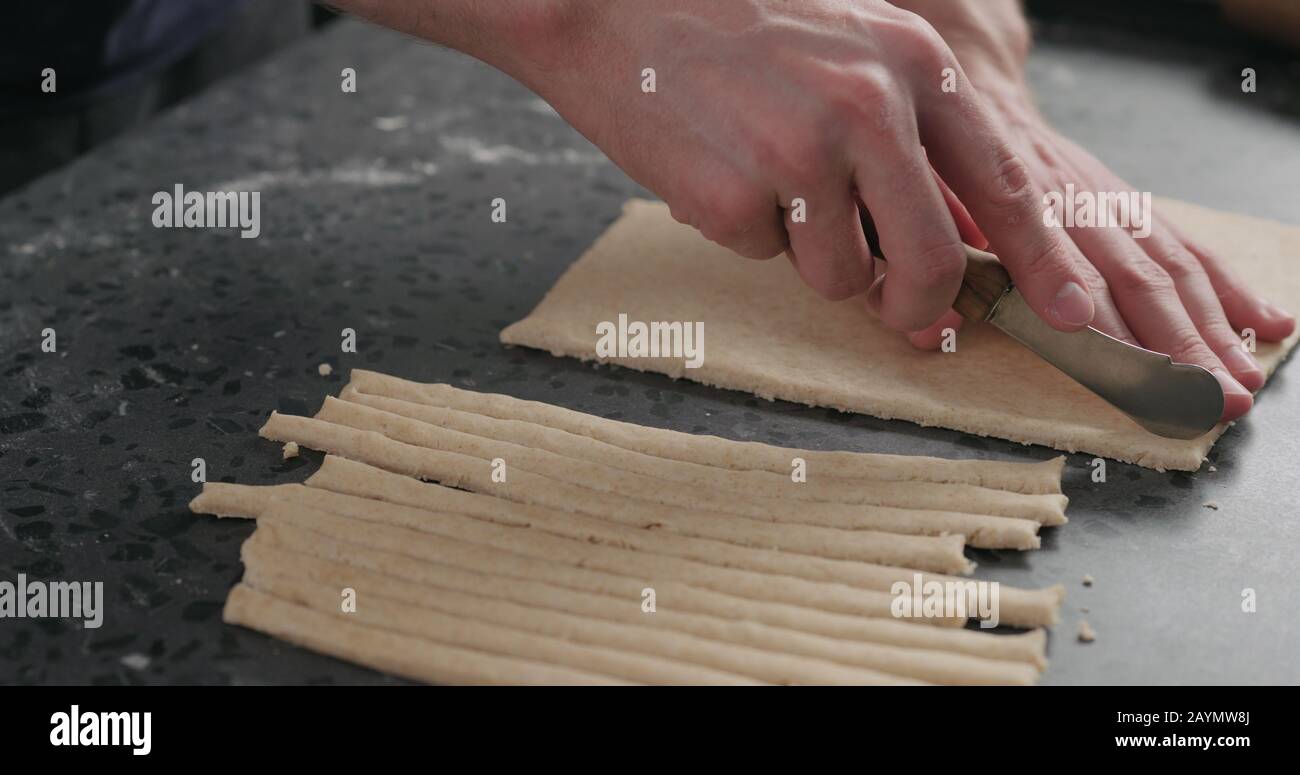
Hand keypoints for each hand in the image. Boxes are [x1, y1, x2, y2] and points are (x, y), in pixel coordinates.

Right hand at [498, 0, 1099, 335]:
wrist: (613, 8)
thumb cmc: (735, 31)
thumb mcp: (849, 52)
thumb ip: (908, 147)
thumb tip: (944, 272)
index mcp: (914, 62)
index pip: (1005, 178)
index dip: (1046, 257)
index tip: (1074, 312)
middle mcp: (871, 104)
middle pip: (933, 258)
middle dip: (916, 304)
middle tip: (897, 314)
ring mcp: (802, 150)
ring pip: (841, 275)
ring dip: (807, 253)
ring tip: (764, 179)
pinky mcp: (736, 193)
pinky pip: (763, 256)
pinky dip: (743, 231)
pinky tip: (717, 167)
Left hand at [891, 0, 1295, 420]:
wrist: (967, 88)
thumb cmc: (930, 159)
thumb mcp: (908, 201)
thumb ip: (922, 261)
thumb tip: (932, 330)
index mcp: (1015, 195)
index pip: (1059, 255)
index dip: (1086, 302)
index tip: (1123, 355)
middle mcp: (1073, 197)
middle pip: (1131, 272)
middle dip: (1174, 342)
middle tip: (1206, 400)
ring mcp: (1106, 200)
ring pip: (1169, 264)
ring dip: (1208, 329)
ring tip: (1239, 384)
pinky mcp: (1125, 203)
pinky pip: (1185, 244)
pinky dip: (1227, 287)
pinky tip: (1264, 322)